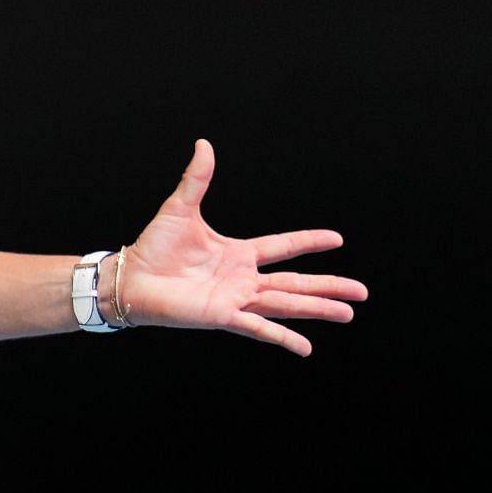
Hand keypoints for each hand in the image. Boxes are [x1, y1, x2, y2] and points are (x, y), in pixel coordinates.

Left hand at [121, 139, 364, 356]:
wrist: (129, 277)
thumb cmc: (153, 247)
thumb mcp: (180, 208)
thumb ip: (197, 179)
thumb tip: (204, 145)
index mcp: (238, 254)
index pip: (283, 247)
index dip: (310, 242)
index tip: (338, 239)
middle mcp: (242, 279)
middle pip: (295, 282)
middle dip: (329, 286)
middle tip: (362, 292)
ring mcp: (235, 299)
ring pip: (286, 303)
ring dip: (317, 308)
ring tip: (348, 313)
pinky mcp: (222, 316)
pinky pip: (258, 328)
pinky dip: (282, 337)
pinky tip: (306, 347)